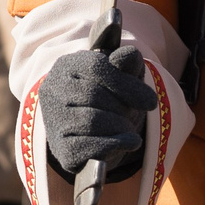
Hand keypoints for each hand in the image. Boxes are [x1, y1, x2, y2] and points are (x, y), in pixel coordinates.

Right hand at [38, 43, 156, 184]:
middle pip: (93, 95)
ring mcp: (53, 119)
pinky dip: (114, 144)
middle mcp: (53, 90)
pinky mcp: (59, 148)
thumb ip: (127, 61)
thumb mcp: (123, 75)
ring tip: (130, 128)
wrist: (94, 132)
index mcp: (67, 65)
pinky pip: (87, 146)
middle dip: (122, 107)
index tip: (151, 102)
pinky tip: (131, 142)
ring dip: (119, 126)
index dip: (126, 85)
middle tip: (134, 115)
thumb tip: (127, 56)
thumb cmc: (110, 96)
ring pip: (91, 121)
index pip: (96, 68)